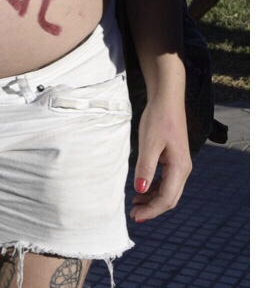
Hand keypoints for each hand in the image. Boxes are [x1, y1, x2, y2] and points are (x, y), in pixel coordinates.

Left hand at [129, 97, 191, 222]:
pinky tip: (142, 189)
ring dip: (152, 199)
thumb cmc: (158, 118)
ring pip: (168, 190)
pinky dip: (154, 188)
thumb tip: (140, 190)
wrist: (166, 100)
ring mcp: (179, 164)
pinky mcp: (173, 158)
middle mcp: (183, 169)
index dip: (151, 210)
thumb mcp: (149, 142)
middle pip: (170, 198)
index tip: (135, 216)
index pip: (167, 198)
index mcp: (179, 168)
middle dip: (152, 209)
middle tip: (134, 215)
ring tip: (135, 204)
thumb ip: (145, 167)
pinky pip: (165, 180)